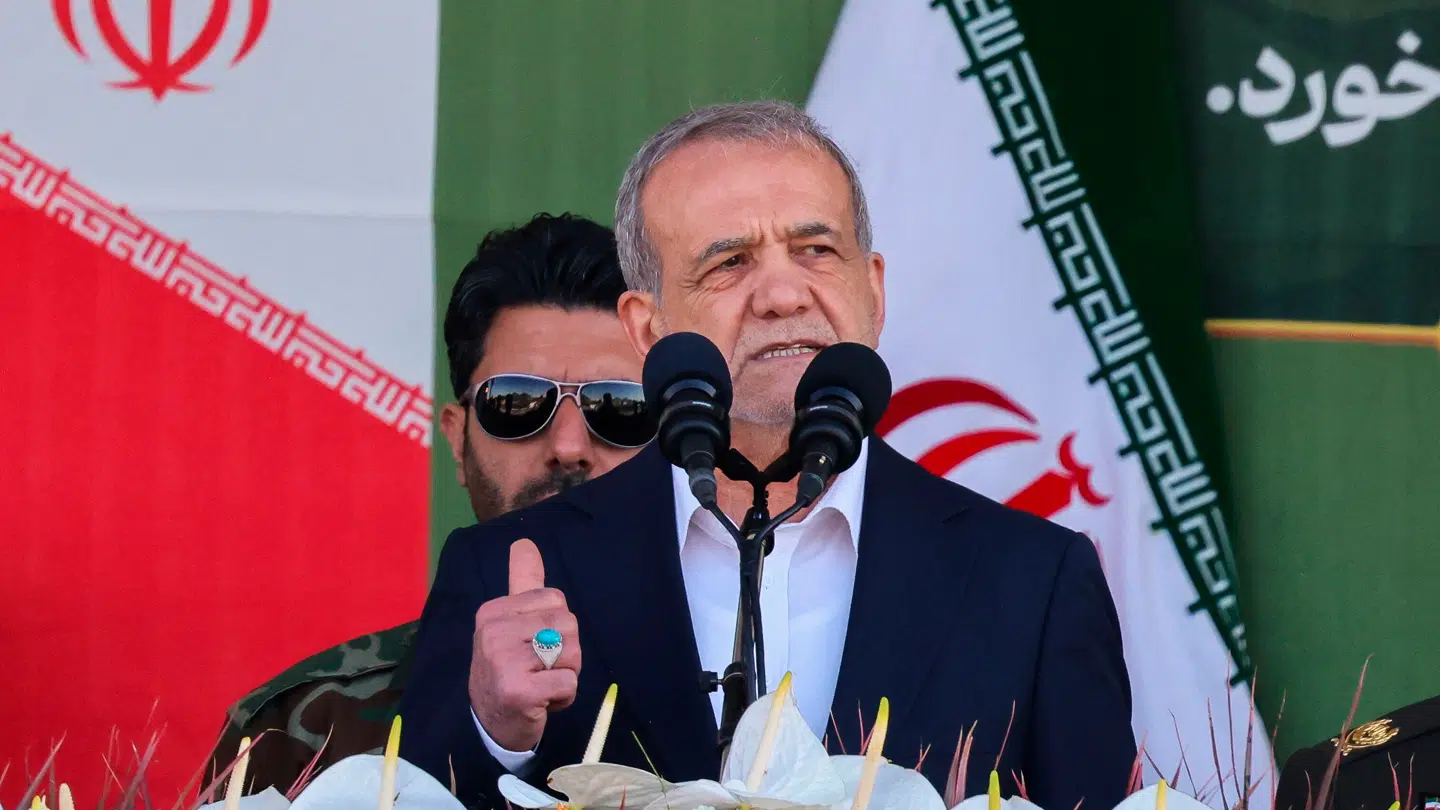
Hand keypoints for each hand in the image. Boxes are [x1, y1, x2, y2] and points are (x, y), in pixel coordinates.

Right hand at [468, 538, 580, 752]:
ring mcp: (504, 661)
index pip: (556, 600)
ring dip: (565, 675)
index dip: (556, 627)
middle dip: (565, 653)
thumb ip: (522, 583)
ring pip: (572, 654)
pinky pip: (569, 682)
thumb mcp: (511, 622)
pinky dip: (564, 697)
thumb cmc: (509, 669)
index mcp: (493, 611)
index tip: (531, 647)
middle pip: (569, 626)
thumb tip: (524, 542)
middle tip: (538, 670)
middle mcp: (493, 632)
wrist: (491, 724)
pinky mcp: (519, 690)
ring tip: (540, 684)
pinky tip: (541, 702)